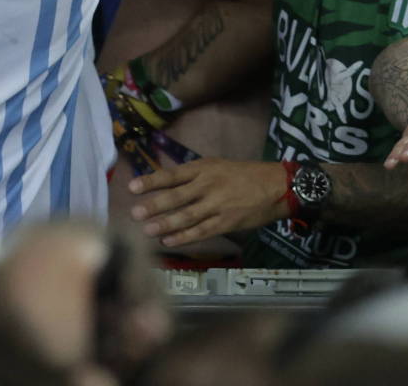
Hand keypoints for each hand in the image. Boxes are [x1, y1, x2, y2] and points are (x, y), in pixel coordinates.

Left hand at [127, 159, 287, 247]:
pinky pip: (202, 231)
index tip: (131, 187)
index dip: (151, 181)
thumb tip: (163, 185)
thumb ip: (191, 176)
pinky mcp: (227, 223)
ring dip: (165, 224)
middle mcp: (207, 186)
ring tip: (146, 230)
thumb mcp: (215, 166)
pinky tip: (168, 241)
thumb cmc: (241, 174)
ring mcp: (217, 205)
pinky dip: (184, 237)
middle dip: (154, 206)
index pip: (171, 175)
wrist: (275, 186)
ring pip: (187, 216)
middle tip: (134, 213)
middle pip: (176, 197)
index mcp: (202, 168)